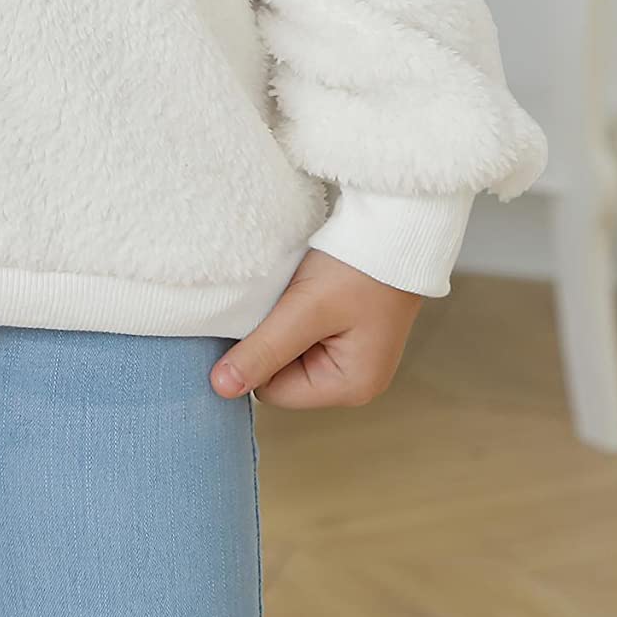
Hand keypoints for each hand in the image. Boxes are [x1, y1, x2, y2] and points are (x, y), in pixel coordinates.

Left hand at [209, 247, 425, 407]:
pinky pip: (305, 334)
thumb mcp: (306, 309)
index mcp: (351, 387)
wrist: (395, 225)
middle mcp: (355, 381)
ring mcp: (353, 356)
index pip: (273, 391)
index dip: (258, 356)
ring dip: (283, 323)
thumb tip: (221, 388)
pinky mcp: (348, 333)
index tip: (264, 315)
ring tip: (299, 292)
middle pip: (283, 375)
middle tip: (286, 300)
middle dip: (273, 339)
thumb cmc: (358, 267)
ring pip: (290, 352)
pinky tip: (307, 289)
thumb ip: (264, 350)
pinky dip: (297, 312)